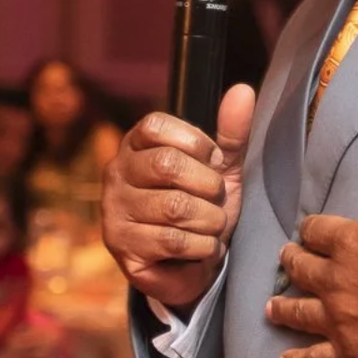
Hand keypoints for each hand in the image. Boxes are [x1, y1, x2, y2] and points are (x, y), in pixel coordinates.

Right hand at [102, 86, 255, 311]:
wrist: (194, 267)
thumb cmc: (202, 209)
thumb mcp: (222, 169)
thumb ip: (231, 133)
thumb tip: (243, 90)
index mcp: (136, 145)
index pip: (157, 125)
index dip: (196, 143)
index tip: (213, 163)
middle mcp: (116, 173)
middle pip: (166, 164)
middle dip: (207, 185)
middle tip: (215, 199)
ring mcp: (114, 211)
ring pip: (174, 207)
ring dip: (210, 221)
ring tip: (211, 226)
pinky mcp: (122, 247)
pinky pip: (173, 240)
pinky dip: (202, 246)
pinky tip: (203, 248)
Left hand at [269, 103, 357, 357]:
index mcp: (350, 241)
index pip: (317, 231)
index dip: (312, 230)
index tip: (308, 231)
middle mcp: (335, 279)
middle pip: (302, 268)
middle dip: (292, 261)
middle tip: (286, 260)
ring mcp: (340, 319)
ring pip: (300, 312)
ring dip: (284, 307)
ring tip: (272, 307)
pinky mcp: (352, 354)